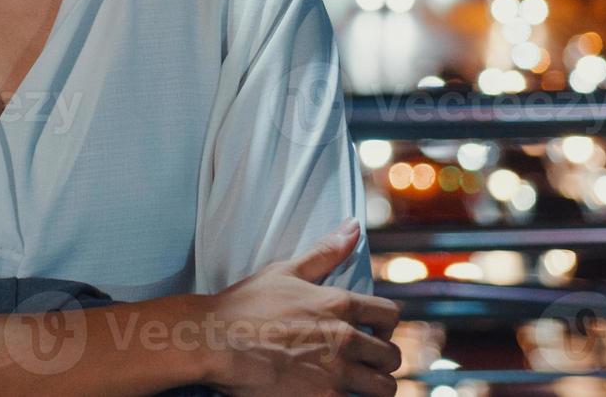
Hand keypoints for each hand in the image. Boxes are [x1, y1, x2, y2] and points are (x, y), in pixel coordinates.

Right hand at [198, 220, 401, 396]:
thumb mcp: (285, 271)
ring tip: (356, 383)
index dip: (386, 325)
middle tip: (364, 361)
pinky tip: (335, 393)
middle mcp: (345, 338)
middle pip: (391, 357)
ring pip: (383, 388)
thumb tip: (354, 226)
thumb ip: (325, 252)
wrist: (213, 342)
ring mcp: (335, 373)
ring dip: (373, 385)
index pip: (391, 315)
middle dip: (382, 359)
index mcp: (339, 304)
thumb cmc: (245, 305)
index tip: (372, 331)